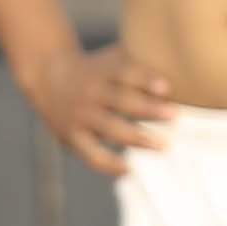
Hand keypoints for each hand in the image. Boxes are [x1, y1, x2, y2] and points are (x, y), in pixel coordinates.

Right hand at [31, 43, 177, 176]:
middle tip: (175, 116)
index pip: (125, 73)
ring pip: (110, 128)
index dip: (145, 79)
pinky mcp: (72, 136)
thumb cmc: (94, 69)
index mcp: (102, 71)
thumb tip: (180, 57)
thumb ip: (138, 59)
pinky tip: (129, 168)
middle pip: (121, 100)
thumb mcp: (110, 59)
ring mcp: (80, 116)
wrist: (46, 76)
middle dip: (149, 109)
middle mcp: (91, 93)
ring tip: (164, 145)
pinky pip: (91, 154)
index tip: (167, 88)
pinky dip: (110, 163)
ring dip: (138, 137)